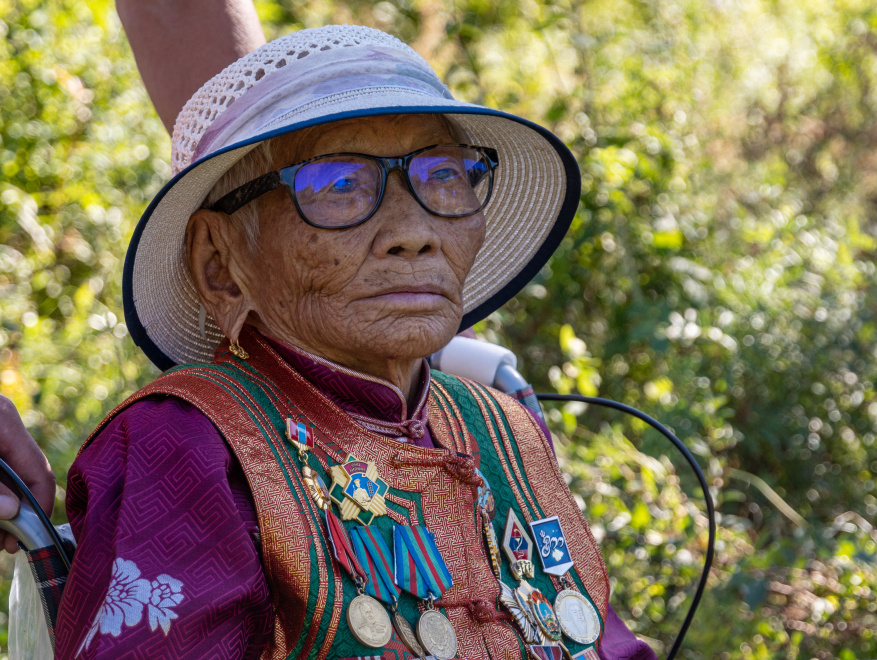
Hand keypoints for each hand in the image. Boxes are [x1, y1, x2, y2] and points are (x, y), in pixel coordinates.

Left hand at [0, 395, 55, 552]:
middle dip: (15, 512)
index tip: (22, 542)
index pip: (39, 473)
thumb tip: (12, 512)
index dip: (37, 510)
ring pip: (7, 475)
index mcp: (5, 423)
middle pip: (24, 476)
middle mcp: (5, 423)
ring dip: (2, 507)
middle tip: (3, 544)